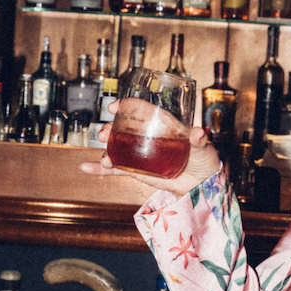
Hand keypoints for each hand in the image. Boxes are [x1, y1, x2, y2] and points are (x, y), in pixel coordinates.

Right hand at [79, 98, 221, 201]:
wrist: (201, 184)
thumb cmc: (204, 159)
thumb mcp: (203, 148)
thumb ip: (199, 141)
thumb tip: (198, 133)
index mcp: (162, 125)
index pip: (142, 111)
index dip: (126, 106)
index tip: (114, 107)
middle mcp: (148, 136)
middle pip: (124, 128)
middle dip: (111, 129)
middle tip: (104, 134)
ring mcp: (140, 153)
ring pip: (117, 147)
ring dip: (106, 149)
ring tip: (104, 157)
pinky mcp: (136, 170)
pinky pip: (115, 168)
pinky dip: (100, 168)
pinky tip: (86, 167)